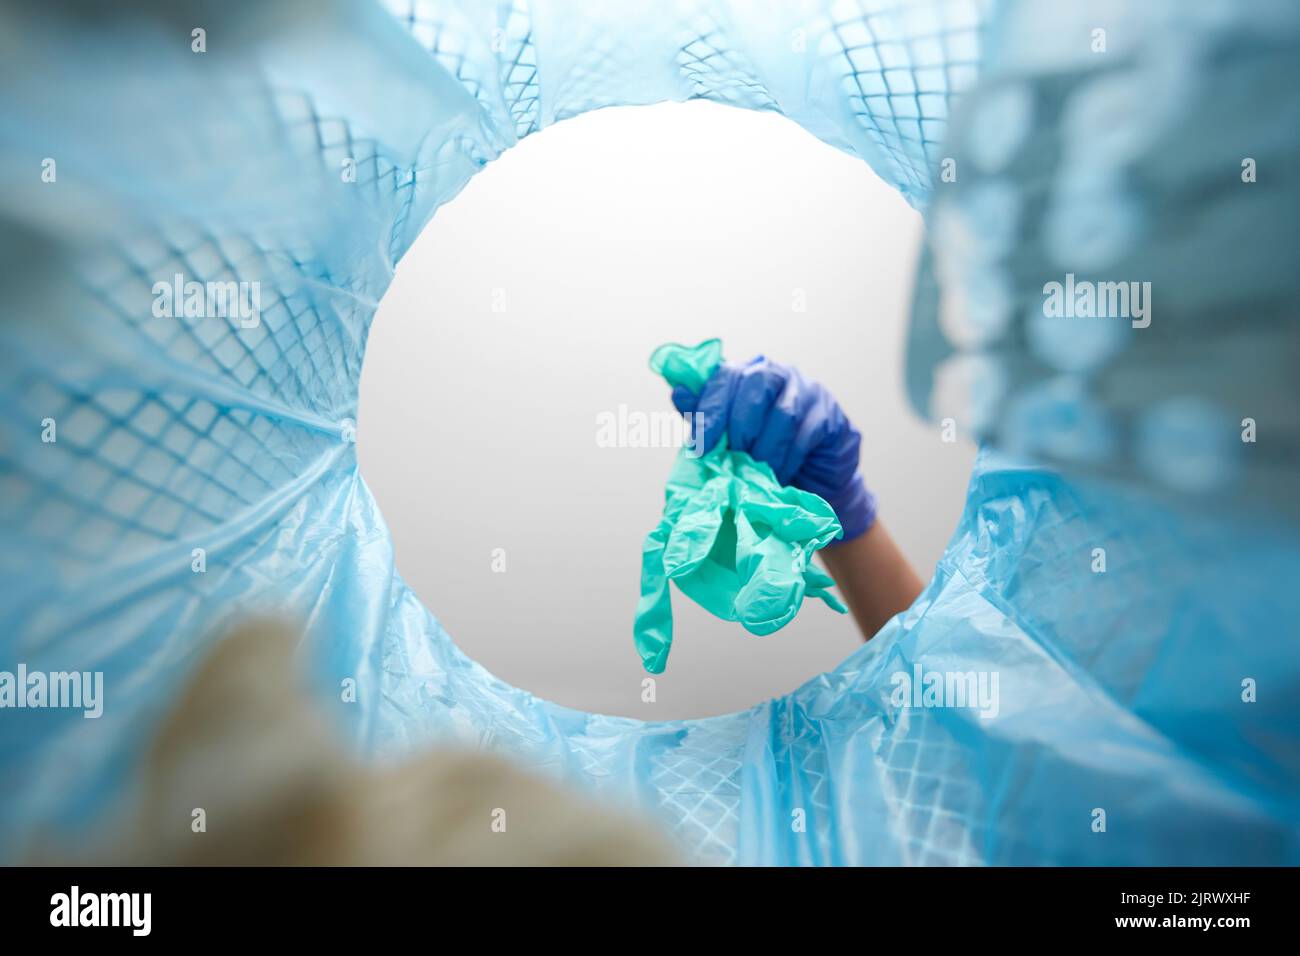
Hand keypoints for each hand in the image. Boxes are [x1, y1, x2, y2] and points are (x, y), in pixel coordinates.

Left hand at [671, 356, 876, 540]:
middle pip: (756, 383)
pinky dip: (788, 459)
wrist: (812, 479)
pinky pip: (805, 435)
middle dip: (739, 426)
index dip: (711, 407)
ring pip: (782, 413)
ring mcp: (808, 392)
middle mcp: (778, 375)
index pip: (726, 375)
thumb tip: (679, 392)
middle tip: (732, 459)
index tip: (700, 444)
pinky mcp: (830, 416)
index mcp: (747, 374)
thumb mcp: (727, 437)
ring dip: (764, 448)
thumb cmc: (763, 454)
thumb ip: (705, 414)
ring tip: (755, 473)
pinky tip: (779, 475)